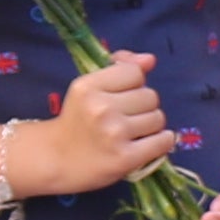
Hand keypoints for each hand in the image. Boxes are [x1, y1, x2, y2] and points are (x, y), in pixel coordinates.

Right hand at [23, 51, 179, 195]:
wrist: (56, 160)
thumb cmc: (77, 121)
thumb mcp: (89, 88)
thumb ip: (119, 68)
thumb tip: (150, 60)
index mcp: (88, 86)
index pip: (135, 73)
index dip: (133, 84)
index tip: (122, 97)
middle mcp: (101, 108)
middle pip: (151, 96)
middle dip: (143, 106)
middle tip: (127, 118)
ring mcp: (114, 133)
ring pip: (158, 118)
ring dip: (151, 125)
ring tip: (133, 132)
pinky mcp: (125, 158)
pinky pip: (162, 142)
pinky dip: (161, 142)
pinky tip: (149, 143)